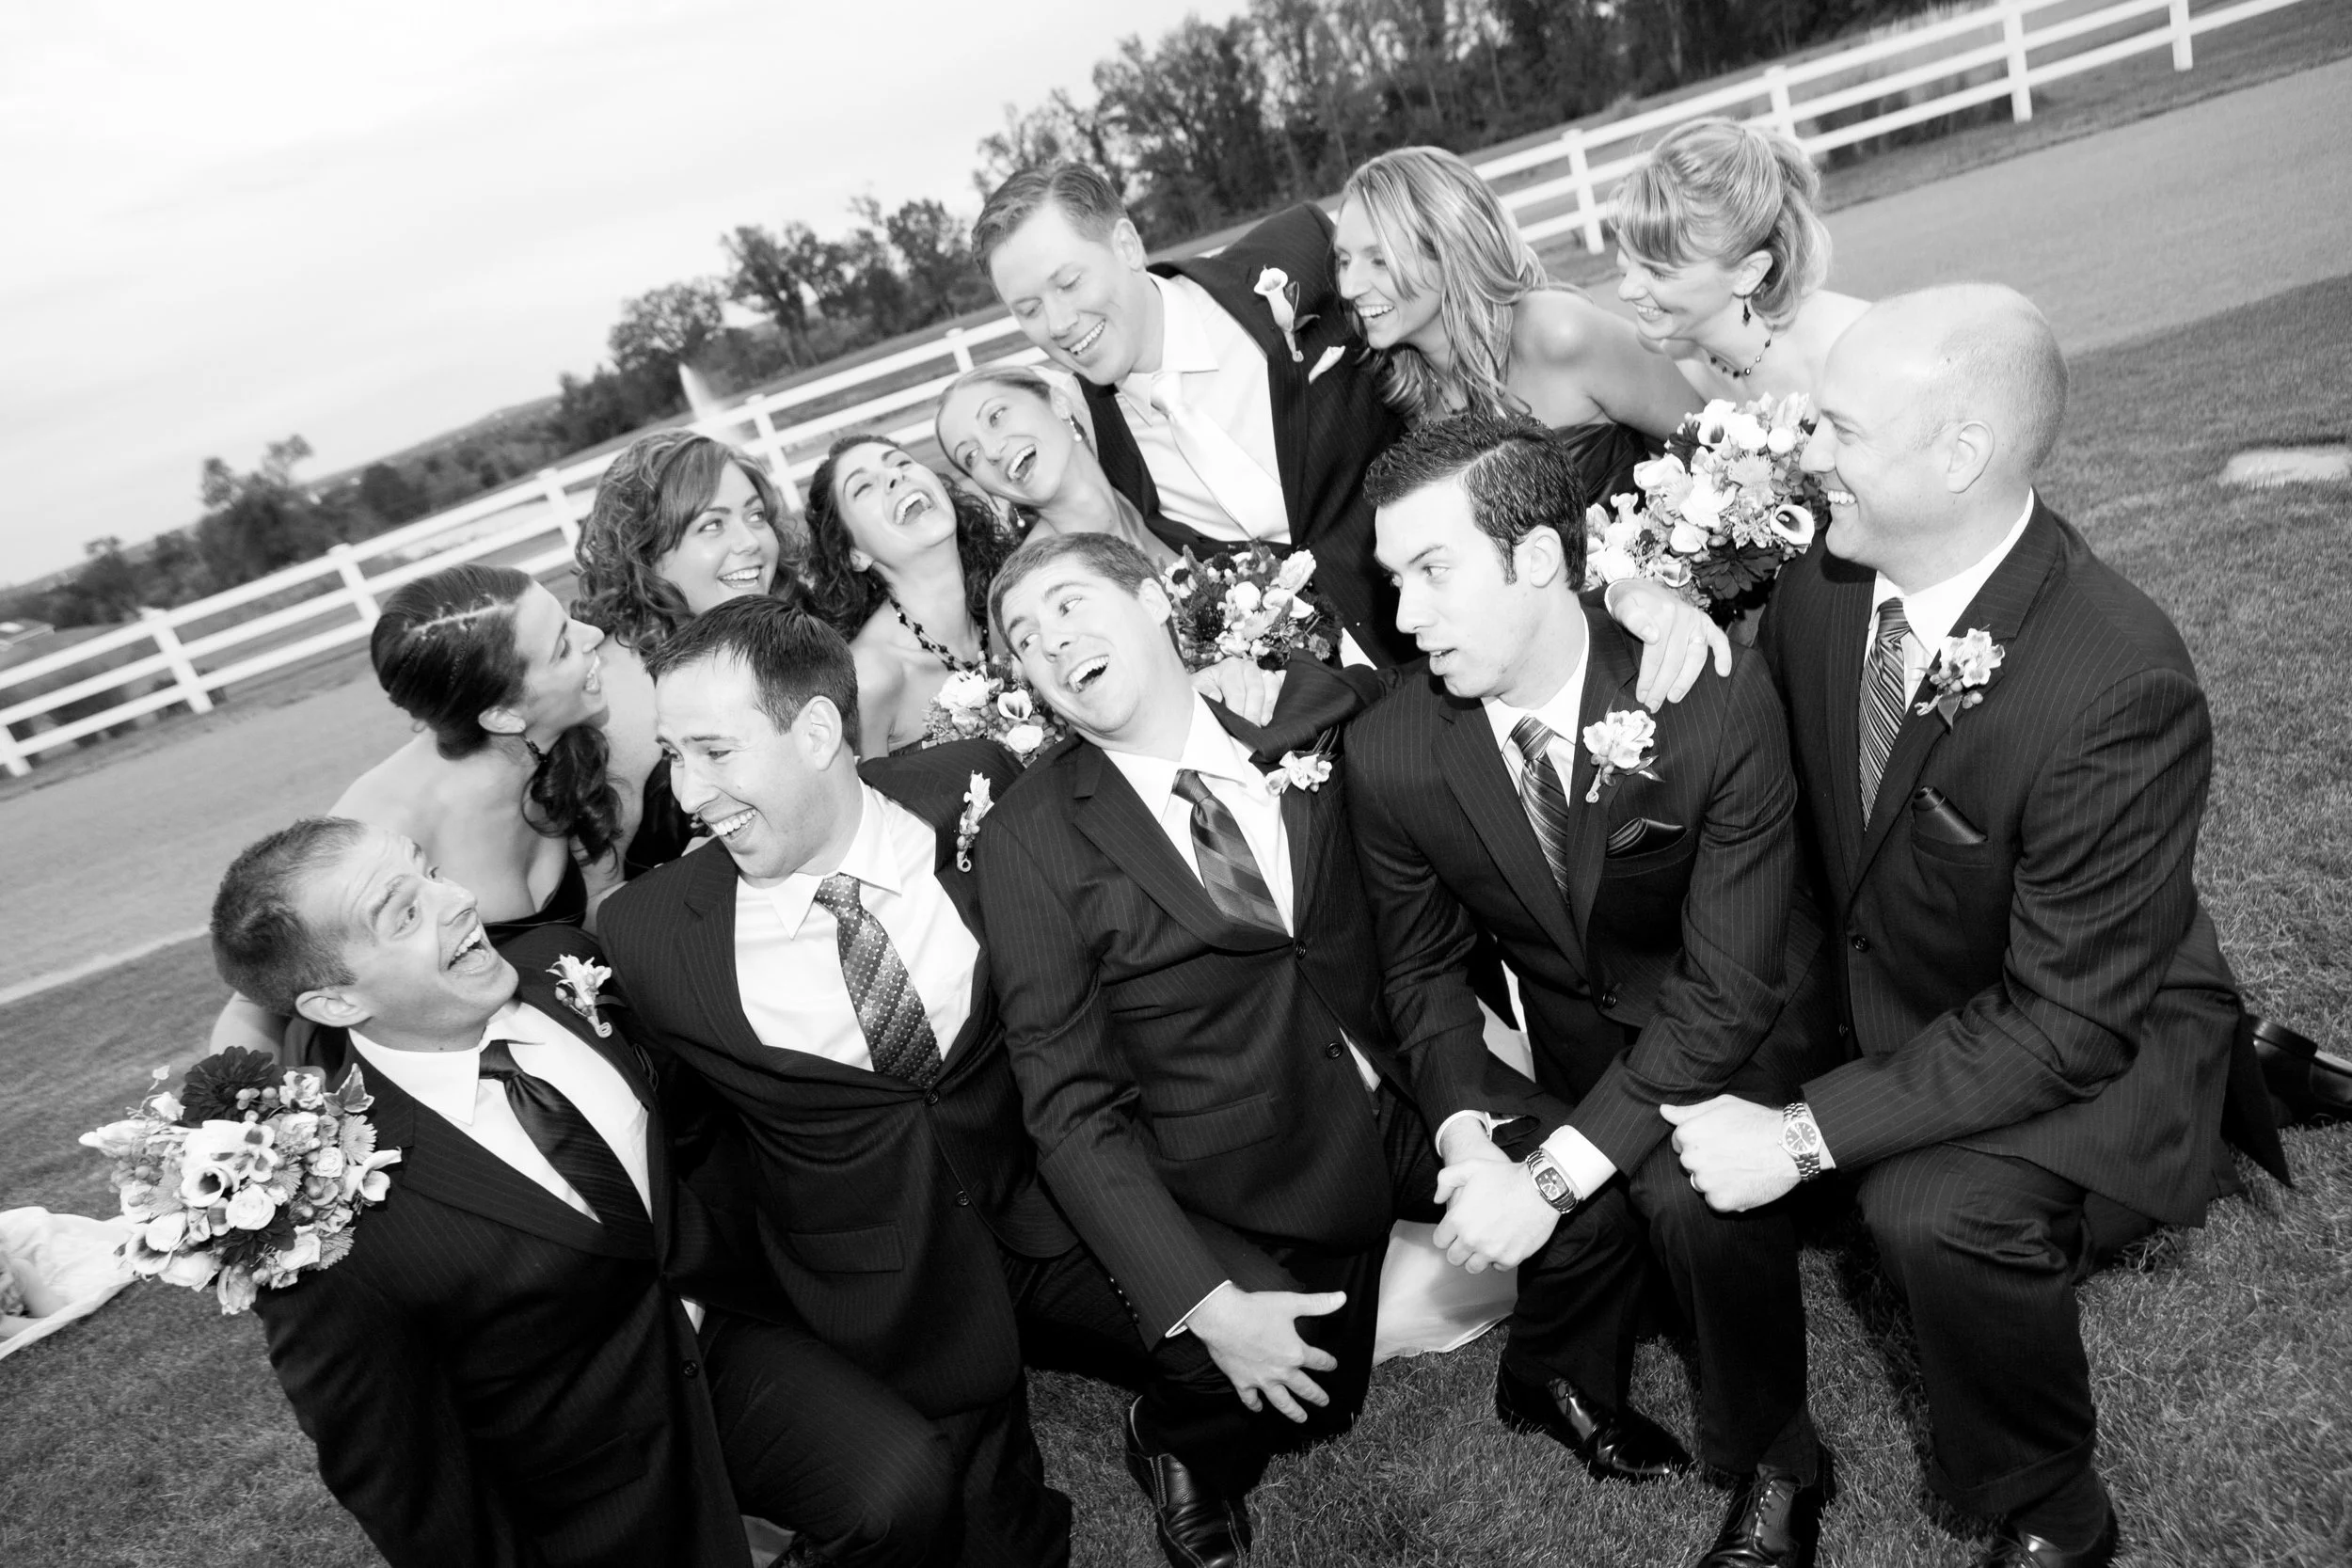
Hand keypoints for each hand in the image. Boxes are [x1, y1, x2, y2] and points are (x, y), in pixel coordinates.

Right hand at [1184, 1285, 1344, 1422]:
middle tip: (1324, 1402)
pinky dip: (1255, 1405)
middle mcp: (1281, 1371)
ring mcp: (1261, 1379)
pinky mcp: (1242, 1382)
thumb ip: (1318, 1303)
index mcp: (1295, 1352)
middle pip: (1305, 1388)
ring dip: (1294, 1411)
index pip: (1319, 1361)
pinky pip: (1250, 1399)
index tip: (1332, 1365)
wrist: (1223, 1318)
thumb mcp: (1291, 1303)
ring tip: (1302, 1418)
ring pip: (1282, 1401)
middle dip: (1317, 1395)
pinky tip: (1259, 1408)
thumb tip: (1342, 1298)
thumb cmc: (1256, 1309)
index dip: (1328, 1363)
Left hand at [1192, 659, 1285, 724]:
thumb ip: (1202, 691)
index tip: (1236, 722)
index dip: (1236, 707)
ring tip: (1264, 722)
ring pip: (1272, 685)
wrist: (1209, 692)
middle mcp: (1248, 667)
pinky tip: (1276, 714)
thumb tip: (1215, 696)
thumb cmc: (1204, 691)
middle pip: (1256, 688)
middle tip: (1250, 728)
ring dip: (1269, 705)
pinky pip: (1282, 685)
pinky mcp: (1272, 682)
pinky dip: (1281, 697)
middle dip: (1253, 710)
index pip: (1236, 688)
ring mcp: (1262, 673)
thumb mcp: (1196, 689)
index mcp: (1230, 667)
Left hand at [1430, 1125, 1555, 1271]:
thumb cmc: (1505, 1176)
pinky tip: (1502, 1244)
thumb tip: (1437, 1200)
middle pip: (1454, 1258)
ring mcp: (1491, 1251)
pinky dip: (1498, 1259)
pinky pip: (1497, 1267)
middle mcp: (1472, 1239)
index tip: (1454, 1231)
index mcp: (1458, 1220)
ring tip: (1484, 1244)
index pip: (1439, 1241)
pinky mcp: (1511, 1258)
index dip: (1446, 1235)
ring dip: (1476, 1257)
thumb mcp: (1471, 1167)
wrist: (1540, 1188)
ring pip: (1473, 1267)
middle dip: (1459, 1249)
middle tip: (1469, 1239)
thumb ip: (1446, 1180)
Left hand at [1606, 579, 1731, 709]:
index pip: (1656, 655)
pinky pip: (1719, 640)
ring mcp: (1697, 621)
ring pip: (1695, 657)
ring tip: (1674, 698)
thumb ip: (1633, 619)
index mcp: (1663, 614)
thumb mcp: (1623, 606)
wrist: (1641, 588)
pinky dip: (1724, 655)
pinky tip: (1723, 672)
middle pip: (1674, 660)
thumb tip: (1652, 636)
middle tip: (1652, 705)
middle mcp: (1683, 617)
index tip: (1641, 696)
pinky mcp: (1706, 623)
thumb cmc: (1630, 602)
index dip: (1648, 678)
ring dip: (1686, 680)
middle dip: (1662, 686)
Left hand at [1662, 1097, 1796, 1212]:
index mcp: (1688, 1134)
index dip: (1700, 1141)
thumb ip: (1689, 1111)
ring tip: (1740, 1167)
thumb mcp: (1722, 1105)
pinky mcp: (1721, 1201)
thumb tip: (1664, 1111)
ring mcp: (1705, 1182)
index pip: (1679, 1143)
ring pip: (1701, 1183)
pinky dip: (1728, 1195)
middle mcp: (1691, 1159)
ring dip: (1715, 1179)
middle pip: (1689, 1164)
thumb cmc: (1756, 1121)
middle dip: (1705, 1160)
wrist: (1790, 1144)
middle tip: (1732, 1154)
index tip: (1719, 1140)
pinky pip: (1715, 1201)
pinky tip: (1744, 1182)